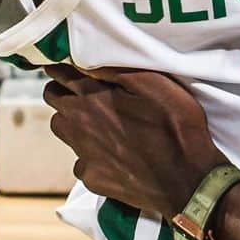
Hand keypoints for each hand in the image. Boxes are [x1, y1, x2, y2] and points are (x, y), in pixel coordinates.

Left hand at [43, 65, 224, 218]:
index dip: (62, 65)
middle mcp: (79, 124)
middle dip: (62, 88)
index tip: (68, 61)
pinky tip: (109, 153)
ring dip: (70, 119)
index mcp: (91, 97)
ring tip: (93, 118)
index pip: (59, 74)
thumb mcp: (153, 83)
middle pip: (52, 99)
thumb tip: (86, 60)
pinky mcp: (93, 179)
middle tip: (83, 87)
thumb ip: (116, 70)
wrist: (186, 179)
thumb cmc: (174, 124)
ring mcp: (83, 155)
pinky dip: (88, 154)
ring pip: (60, 128)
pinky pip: (79, 161)